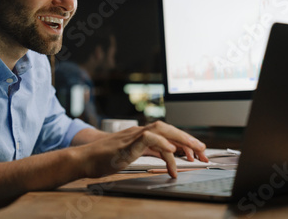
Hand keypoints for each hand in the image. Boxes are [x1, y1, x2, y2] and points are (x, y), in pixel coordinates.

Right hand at [77, 121, 206, 177]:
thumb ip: (149, 151)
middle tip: (203, 152)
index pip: (167, 133)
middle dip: (188, 139)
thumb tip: (169, 156)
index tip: (198, 153)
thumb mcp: (133, 154)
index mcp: (141, 134)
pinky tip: (172, 152)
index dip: (185, 141)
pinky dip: (162, 143)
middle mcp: (139, 132)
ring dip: (181, 139)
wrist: (84, 159)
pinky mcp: (126, 145)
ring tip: (194, 152)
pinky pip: (147, 139)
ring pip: (161, 130)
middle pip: (168, 128)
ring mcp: (132, 136)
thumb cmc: (104, 158)